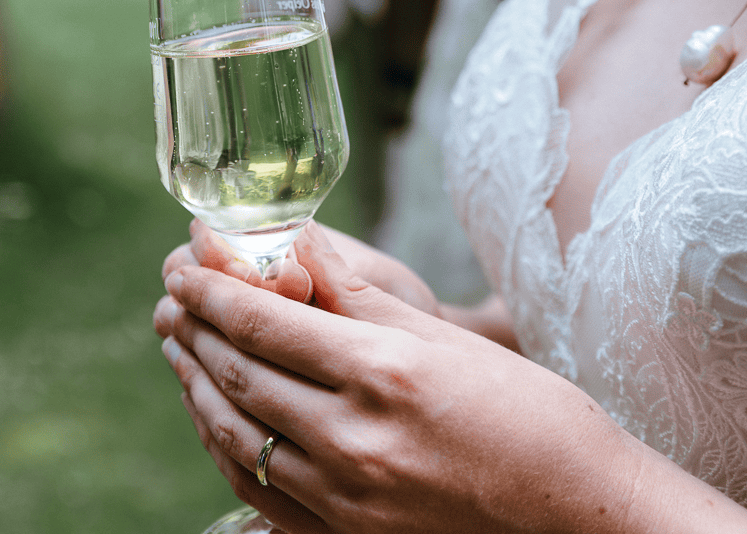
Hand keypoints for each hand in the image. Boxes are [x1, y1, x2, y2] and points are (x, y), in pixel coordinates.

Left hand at [154, 228, 664, 533]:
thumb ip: (356, 292)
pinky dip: (223, 448)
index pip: (264, 320)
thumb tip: (293, 240)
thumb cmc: (529, 414)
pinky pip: (257, 491)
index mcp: (383, 373)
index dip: (212, 288)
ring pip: (236, 435)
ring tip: (178, 349)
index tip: (182, 262)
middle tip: (170, 298)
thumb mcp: (442, 339)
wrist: (576, 514)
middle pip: (239, 374)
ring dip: (195, 386)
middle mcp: (355, 439)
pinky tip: (213, 419)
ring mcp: (346, 498)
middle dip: (193, 329)